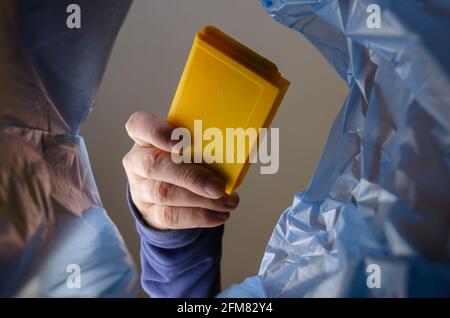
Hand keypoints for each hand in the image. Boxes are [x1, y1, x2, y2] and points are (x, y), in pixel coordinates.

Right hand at [122, 111, 238, 229]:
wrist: (164, 195)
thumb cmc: (181, 161)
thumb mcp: (186, 146)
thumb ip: (200, 144)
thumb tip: (235, 150)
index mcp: (145, 138)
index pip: (139, 126)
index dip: (157, 133)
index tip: (182, 142)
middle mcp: (138, 162)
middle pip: (154, 166)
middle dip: (190, 177)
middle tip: (218, 186)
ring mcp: (141, 190)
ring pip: (164, 194)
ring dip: (201, 200)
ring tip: (228, 201)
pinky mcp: (151, 213)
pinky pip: (171, 216)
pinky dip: (200, 216)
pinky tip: (220, 214)